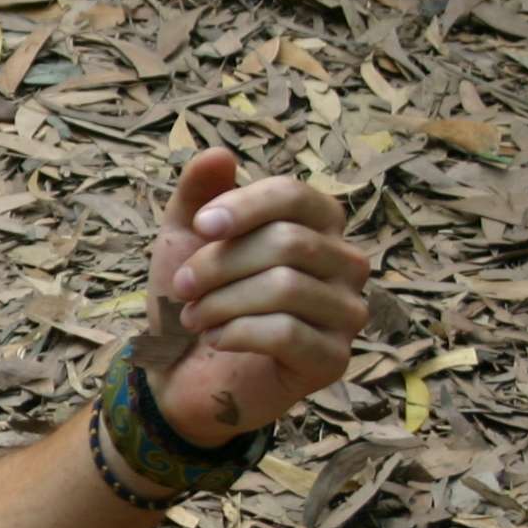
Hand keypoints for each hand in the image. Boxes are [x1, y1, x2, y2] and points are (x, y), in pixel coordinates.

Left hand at [147, 149, 369, 445]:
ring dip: (222, 302)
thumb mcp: (182, 239)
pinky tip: (215, 340)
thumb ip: (197, 195)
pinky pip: (287, 334)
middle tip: (183, 287)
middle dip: (220, 264)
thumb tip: (218, 153)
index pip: (295, 196)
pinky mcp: (333, 360)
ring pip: (286, 288)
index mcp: (318, 225)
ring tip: (193, 317)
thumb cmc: (193, 297)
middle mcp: (345, 264)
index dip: (244, 206)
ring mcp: (346, 314)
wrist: (181, 373)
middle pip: (288, 243)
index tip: (200, 227)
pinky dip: (237, 333)